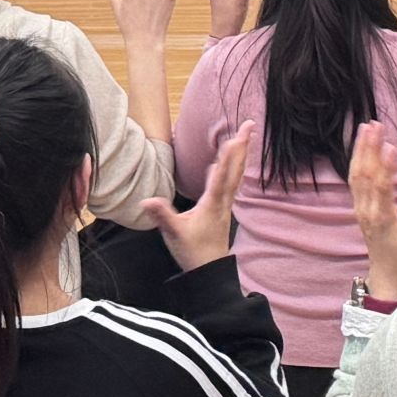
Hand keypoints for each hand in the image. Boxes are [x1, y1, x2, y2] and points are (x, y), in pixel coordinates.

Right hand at [141, 121, 251, 272]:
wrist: (209, 272)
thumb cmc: (193, 252)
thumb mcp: (174, 234)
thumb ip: (162, 215)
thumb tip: (147, 200)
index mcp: (212, 203)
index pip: (221, 176)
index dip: (227, 157)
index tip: (235, 138)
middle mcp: (222, 200)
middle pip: (234, 169)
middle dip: (242, 147)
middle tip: (250, 125)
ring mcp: (224, 204)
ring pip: (235, 175)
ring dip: (240, 154)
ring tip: (245, 137)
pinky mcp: (221, 209)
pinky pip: (229, 183)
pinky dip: (231, 169)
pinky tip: (225, 164)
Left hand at [349, 121, 396, 303]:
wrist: (385, 275)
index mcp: (382, 218)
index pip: (382, 187)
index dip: (386, 166)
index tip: (390, 145)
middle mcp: (367, 211)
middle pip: (366, 175)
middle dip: (369, 148)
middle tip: (375, 125)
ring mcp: (360, 208)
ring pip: (357, 175)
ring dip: (360, 150)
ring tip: (365, 128)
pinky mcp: (358, 207)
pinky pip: (354, 181)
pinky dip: (356, 161)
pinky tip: (360, 147)